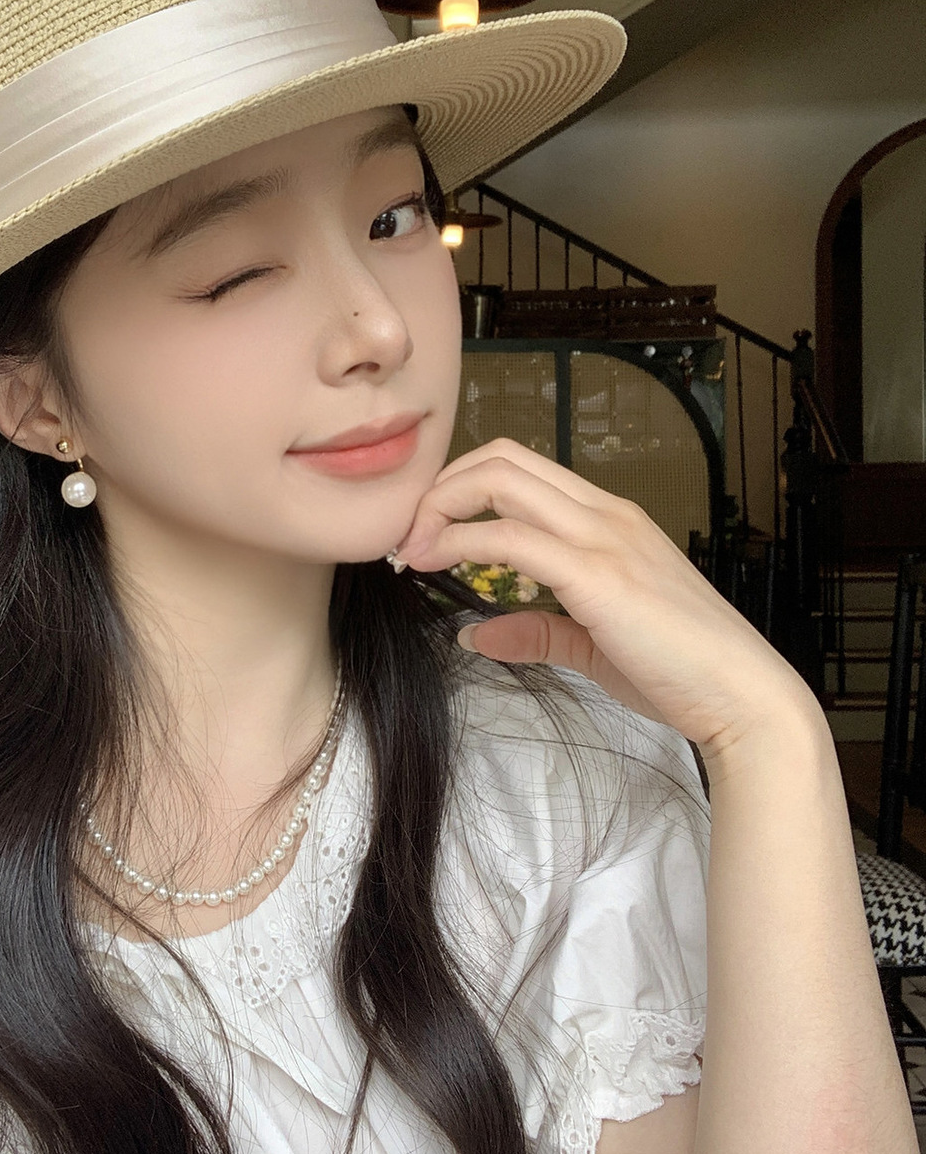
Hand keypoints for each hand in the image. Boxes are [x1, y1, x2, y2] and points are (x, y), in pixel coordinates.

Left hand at [394, 436, 820, 762]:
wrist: (743, 696)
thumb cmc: (682, 672)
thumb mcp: (596, 645)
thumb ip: (537, 631)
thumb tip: (475, 634)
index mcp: (610, 521)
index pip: (520, 469)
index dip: (461, 489)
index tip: (428, 533)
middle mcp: (607, 515)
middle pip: (502, 457)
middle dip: (440, 487)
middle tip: (410, 535)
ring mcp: (605, 539)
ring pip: (501, 480)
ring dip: (440, 508)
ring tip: (413, 551)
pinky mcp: (598, 576)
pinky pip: (511, 538)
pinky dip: (461, 543)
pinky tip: (437, 567)